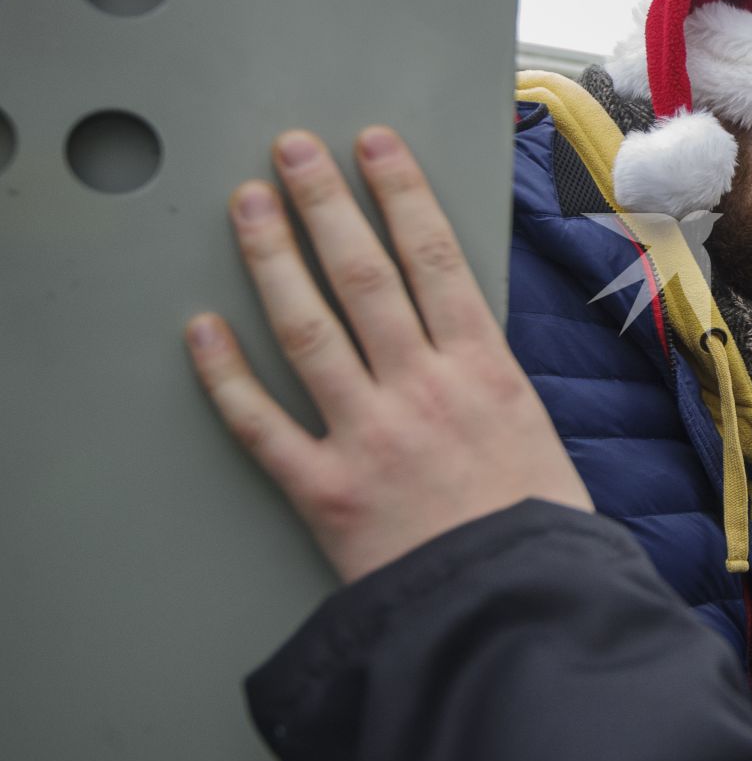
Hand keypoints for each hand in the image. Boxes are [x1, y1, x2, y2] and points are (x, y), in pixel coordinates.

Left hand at [186, 127, 591, 583]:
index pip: (434, 258)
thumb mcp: (541, 441)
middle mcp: (422, 389)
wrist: (517, 613)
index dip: (401, 192)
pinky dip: (226, 375)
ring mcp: (368, 435)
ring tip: (248, 205)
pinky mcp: (326, 491)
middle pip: (364, 274)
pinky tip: (202, 330)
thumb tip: (470, 352)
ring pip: (307, 328)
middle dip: (325, 202)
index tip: (375, 146)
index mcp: (485, 372)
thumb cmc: (540, 535)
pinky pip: (262, 424)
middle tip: (293, 151)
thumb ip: (496, 389)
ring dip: (271, 258)